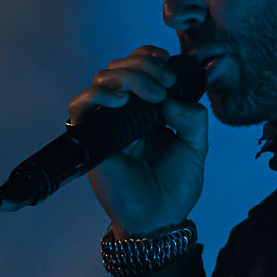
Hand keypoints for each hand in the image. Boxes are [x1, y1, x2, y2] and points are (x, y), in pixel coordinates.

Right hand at [72, 44, 207, 235]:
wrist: (160, 219)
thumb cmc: (175, 187)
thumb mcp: (196, 147)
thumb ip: (193, 118)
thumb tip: (171, 98)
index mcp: (148, 109)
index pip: (139, 67)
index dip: (148, 58)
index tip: (168, 66)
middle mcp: (125, 112)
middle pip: (120, 68)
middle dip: (144, 67)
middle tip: (165, 85)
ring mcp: (107, 123)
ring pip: (102, 80)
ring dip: (128, 77)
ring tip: (152, 96)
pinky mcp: (91, 139)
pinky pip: (80, 107)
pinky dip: (97, 96)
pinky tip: (120, 101)